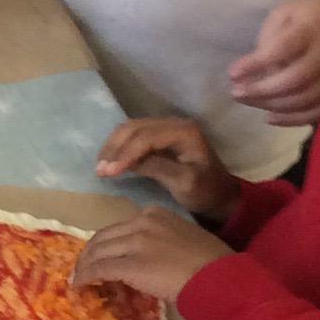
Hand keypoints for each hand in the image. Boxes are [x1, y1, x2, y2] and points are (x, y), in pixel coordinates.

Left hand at [73, 207, 228, 303]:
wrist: (219, 277)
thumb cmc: (211, 263)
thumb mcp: (184, 239)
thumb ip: (161, 241)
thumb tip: (146, 258)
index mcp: (155, 213)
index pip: (120, 227)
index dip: (107, 243)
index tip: (101, 255)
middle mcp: (142, 222)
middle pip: (103, 237)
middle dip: (89, 254)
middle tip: (81, 268)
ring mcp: (135, 242)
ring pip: (98, 253)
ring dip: (84, 267)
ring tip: (78, 279)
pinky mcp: (131, 265)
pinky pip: (99, 269)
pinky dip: (86, 277)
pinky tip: (80, 285)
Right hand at [93, 116, 237, 220]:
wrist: (219, 196)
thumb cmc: (205, 192)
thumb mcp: (184, 183)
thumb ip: (156, 168)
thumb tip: (123, 163)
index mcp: (184, 132)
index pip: (146, 137)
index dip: (125, 153)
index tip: (108, 173)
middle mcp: (174, 123)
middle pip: (135, 127)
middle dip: (114, 148)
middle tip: (99, 170)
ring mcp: (166, 128)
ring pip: (130, 129)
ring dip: (113, 146)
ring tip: (100, 167)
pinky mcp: (159, 137)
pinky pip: (133, 136)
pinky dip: (118, 147)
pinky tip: (109, 162)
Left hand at [228, 0, 319, 126]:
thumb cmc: (314, 15)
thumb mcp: (288, 12)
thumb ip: (270, 36)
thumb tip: (258, 66)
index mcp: (312, 29)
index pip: (283, 48)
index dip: (256, 63)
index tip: (232, 73)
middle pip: (294, 80)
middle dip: (260, 90)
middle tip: (236, 93)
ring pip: (304, 99)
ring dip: (271, 105)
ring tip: (247, 101)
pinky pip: (318, 112)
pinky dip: (292, 119)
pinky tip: (271, 117)